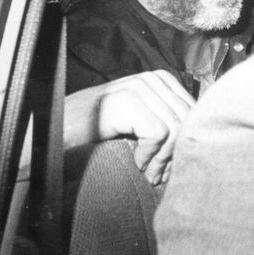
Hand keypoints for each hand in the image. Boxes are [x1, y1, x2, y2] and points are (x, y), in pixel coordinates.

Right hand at [64, 70, 194, 184]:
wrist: (54, 133)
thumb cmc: (98, 132)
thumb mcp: (138, 122)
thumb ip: (166, 121)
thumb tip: (199, 140)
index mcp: (160, 79)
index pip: (192, 111)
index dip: (185, 142)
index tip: (169, 166)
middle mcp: (151, 78)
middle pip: (186, 120)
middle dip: (176, 154)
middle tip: (160, 176)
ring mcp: (138, 87)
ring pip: (176, 129)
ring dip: (163, 160)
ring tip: (150, 175)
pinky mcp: (127, 102)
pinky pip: (159, 134)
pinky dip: (150, 155)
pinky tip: (136, 164)